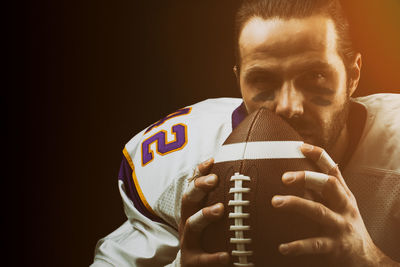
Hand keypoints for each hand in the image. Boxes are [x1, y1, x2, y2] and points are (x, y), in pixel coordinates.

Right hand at [179, 158, 229, 266]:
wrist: (192, 266)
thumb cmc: (207, 237)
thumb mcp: (211, 218)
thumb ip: (223, 201)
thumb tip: (246, 182)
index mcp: (193, 209)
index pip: (193, 186)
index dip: (200, 172)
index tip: (212, 161)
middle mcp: (187, 221)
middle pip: (188, 199)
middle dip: (199, 186)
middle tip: (214, 179)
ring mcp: (188, 240)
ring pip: (192, 225)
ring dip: (205, 215)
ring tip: (220, 209)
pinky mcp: (191, 260)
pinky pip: (201, 258)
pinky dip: (213, 257)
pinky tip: (226, 256)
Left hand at [271, 143, 398, 265]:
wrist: (366, 259)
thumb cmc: (346, 227)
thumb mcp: (341, 206)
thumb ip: (324, 192)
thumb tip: (297, 175)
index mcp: (344, 196)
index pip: (333, 170)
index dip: (318, 156)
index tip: (300, 146)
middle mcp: (344, 207)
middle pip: (328, 185)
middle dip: (307, 177)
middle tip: (284, 177)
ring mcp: (340, 226)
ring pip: (318, 212)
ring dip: (296, 204)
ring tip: (275, 201)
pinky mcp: (335, 247)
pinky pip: (314, 244)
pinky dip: (297, 246)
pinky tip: (282, 247)